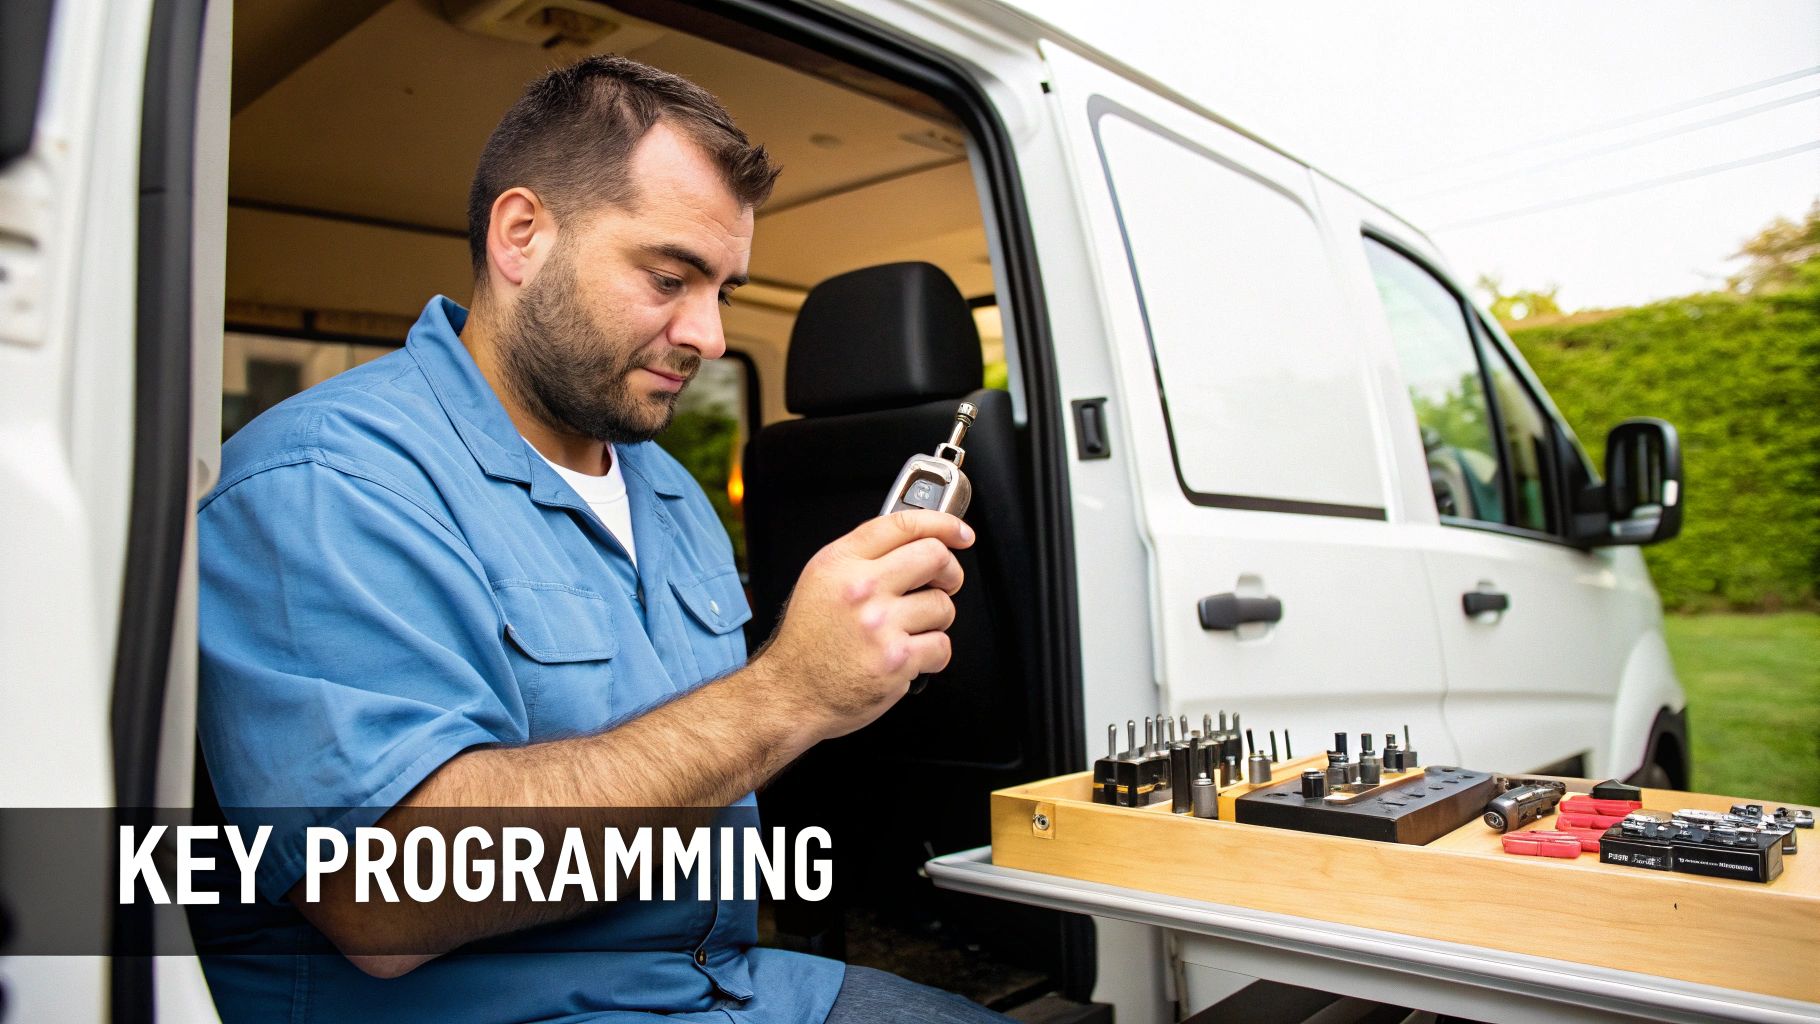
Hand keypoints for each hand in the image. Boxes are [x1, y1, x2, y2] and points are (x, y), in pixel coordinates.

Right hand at [752, 510, 972, 738]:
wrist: (791, 694)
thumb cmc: (807, 643)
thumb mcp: (820, 582)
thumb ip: (862, 558)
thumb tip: (914, 544)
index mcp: (840, 563)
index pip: (903, 524)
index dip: (943, 523)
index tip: (960, 533)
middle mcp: (860, 588)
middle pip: (935, 557)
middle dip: (950, 572)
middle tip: (944, 583)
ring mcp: (880, 625)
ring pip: (943, 606)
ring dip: (936, 620)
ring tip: (911, 630)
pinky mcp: (896, 660)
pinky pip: (942, 646)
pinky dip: (932, 654)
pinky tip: (909, 656)